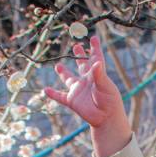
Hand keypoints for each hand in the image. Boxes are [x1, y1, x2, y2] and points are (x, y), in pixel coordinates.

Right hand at [43, 35, 130, 156]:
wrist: (106, 119)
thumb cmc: (110, 101)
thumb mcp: (105, 86)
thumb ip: (99, 75)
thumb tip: (96, 62)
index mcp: (97, 75)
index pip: (95, 58)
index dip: (95, 48)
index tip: (94, 38)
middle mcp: (87, 81)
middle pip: (82, 66)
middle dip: (79, 56)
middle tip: (76, 46)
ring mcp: (79, 90)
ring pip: (69, 79)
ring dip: (63, 73)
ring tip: (58, 65)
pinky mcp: (72, 101)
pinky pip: (60, 96)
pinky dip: (53, 94)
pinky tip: (45, 90)